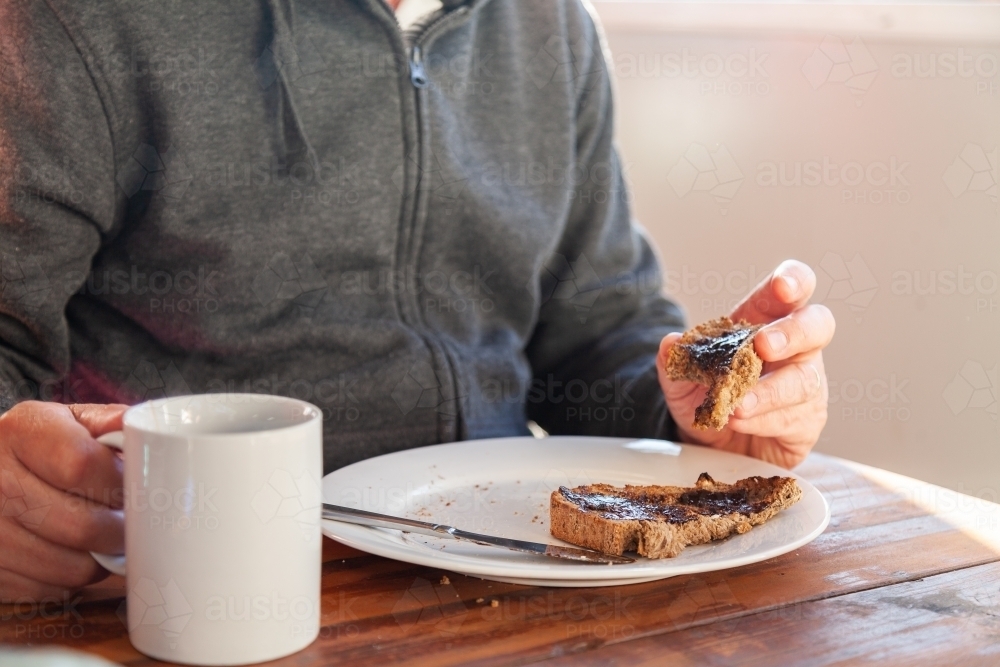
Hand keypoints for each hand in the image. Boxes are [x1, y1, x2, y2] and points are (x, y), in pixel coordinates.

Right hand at [0, 402, 126, 597]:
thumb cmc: (40, 446)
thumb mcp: (69, 421)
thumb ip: (110, 424)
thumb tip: (152, 434)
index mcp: (22, 432)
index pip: (81, 465)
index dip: (119, 484)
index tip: (135, 489)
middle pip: (82, 525)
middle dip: (121, 529)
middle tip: (131, 523)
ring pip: (73, 567)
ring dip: (102, 558)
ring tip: (105, 537)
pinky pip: (51, 590)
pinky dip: (73, 577)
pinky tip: (73, 553)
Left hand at [657, 260, 834, 468]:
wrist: (710, 440)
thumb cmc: (708, 394)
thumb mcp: (683, 376)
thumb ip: (677, 359)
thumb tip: (671, 343)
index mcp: (767, 320)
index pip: (793, 289)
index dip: (794, 280)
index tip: (782, 286)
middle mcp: (795, 349)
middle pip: (817, 326)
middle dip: (792, 333)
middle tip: (763, 345)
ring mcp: (806, 385)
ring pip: (804, 381)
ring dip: (768, 392)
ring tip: (737, 404)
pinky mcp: (806, 422)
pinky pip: (794, 419)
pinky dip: (763, 420)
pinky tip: (740, 421)